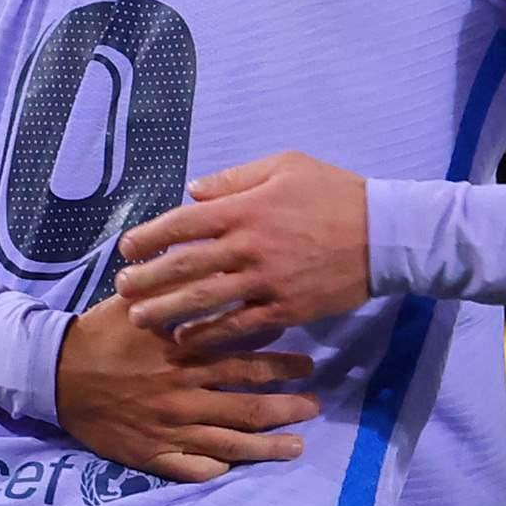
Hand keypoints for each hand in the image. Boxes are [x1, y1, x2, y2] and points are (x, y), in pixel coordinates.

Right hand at [52, 313, 311, 480]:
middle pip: (248, 404)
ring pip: (230, 443)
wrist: (53, 373)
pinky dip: (216, 469)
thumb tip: (220, 268)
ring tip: (297, 447)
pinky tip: (237, 468)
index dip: (281, 361)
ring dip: (268, 446)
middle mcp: (184, 394)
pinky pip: (190, 468)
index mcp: (184, 355)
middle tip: (314, 404)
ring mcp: (169, 428)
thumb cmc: (101, 333)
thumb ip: (179, 287)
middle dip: (287, 405)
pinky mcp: (151, 453)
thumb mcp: (139, 302)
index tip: (307, 361)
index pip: (245, 358)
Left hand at [119, 153, 371, 334]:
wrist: (385, 235)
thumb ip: (234, 179)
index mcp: (245, 208)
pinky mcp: (285, 308)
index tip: (127, 249)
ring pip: (204, 300)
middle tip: (121, 291)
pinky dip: (209, 334)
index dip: (149, 237)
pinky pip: (239, 326)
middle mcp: (248, 246)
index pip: (183, 223)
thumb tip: (193, 192)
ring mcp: (266, 281)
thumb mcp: (285, 166)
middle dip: (147, 279)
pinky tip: (186, 340)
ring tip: (139, 319)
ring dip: (167, 311)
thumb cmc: (335, 193)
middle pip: (184, 266)